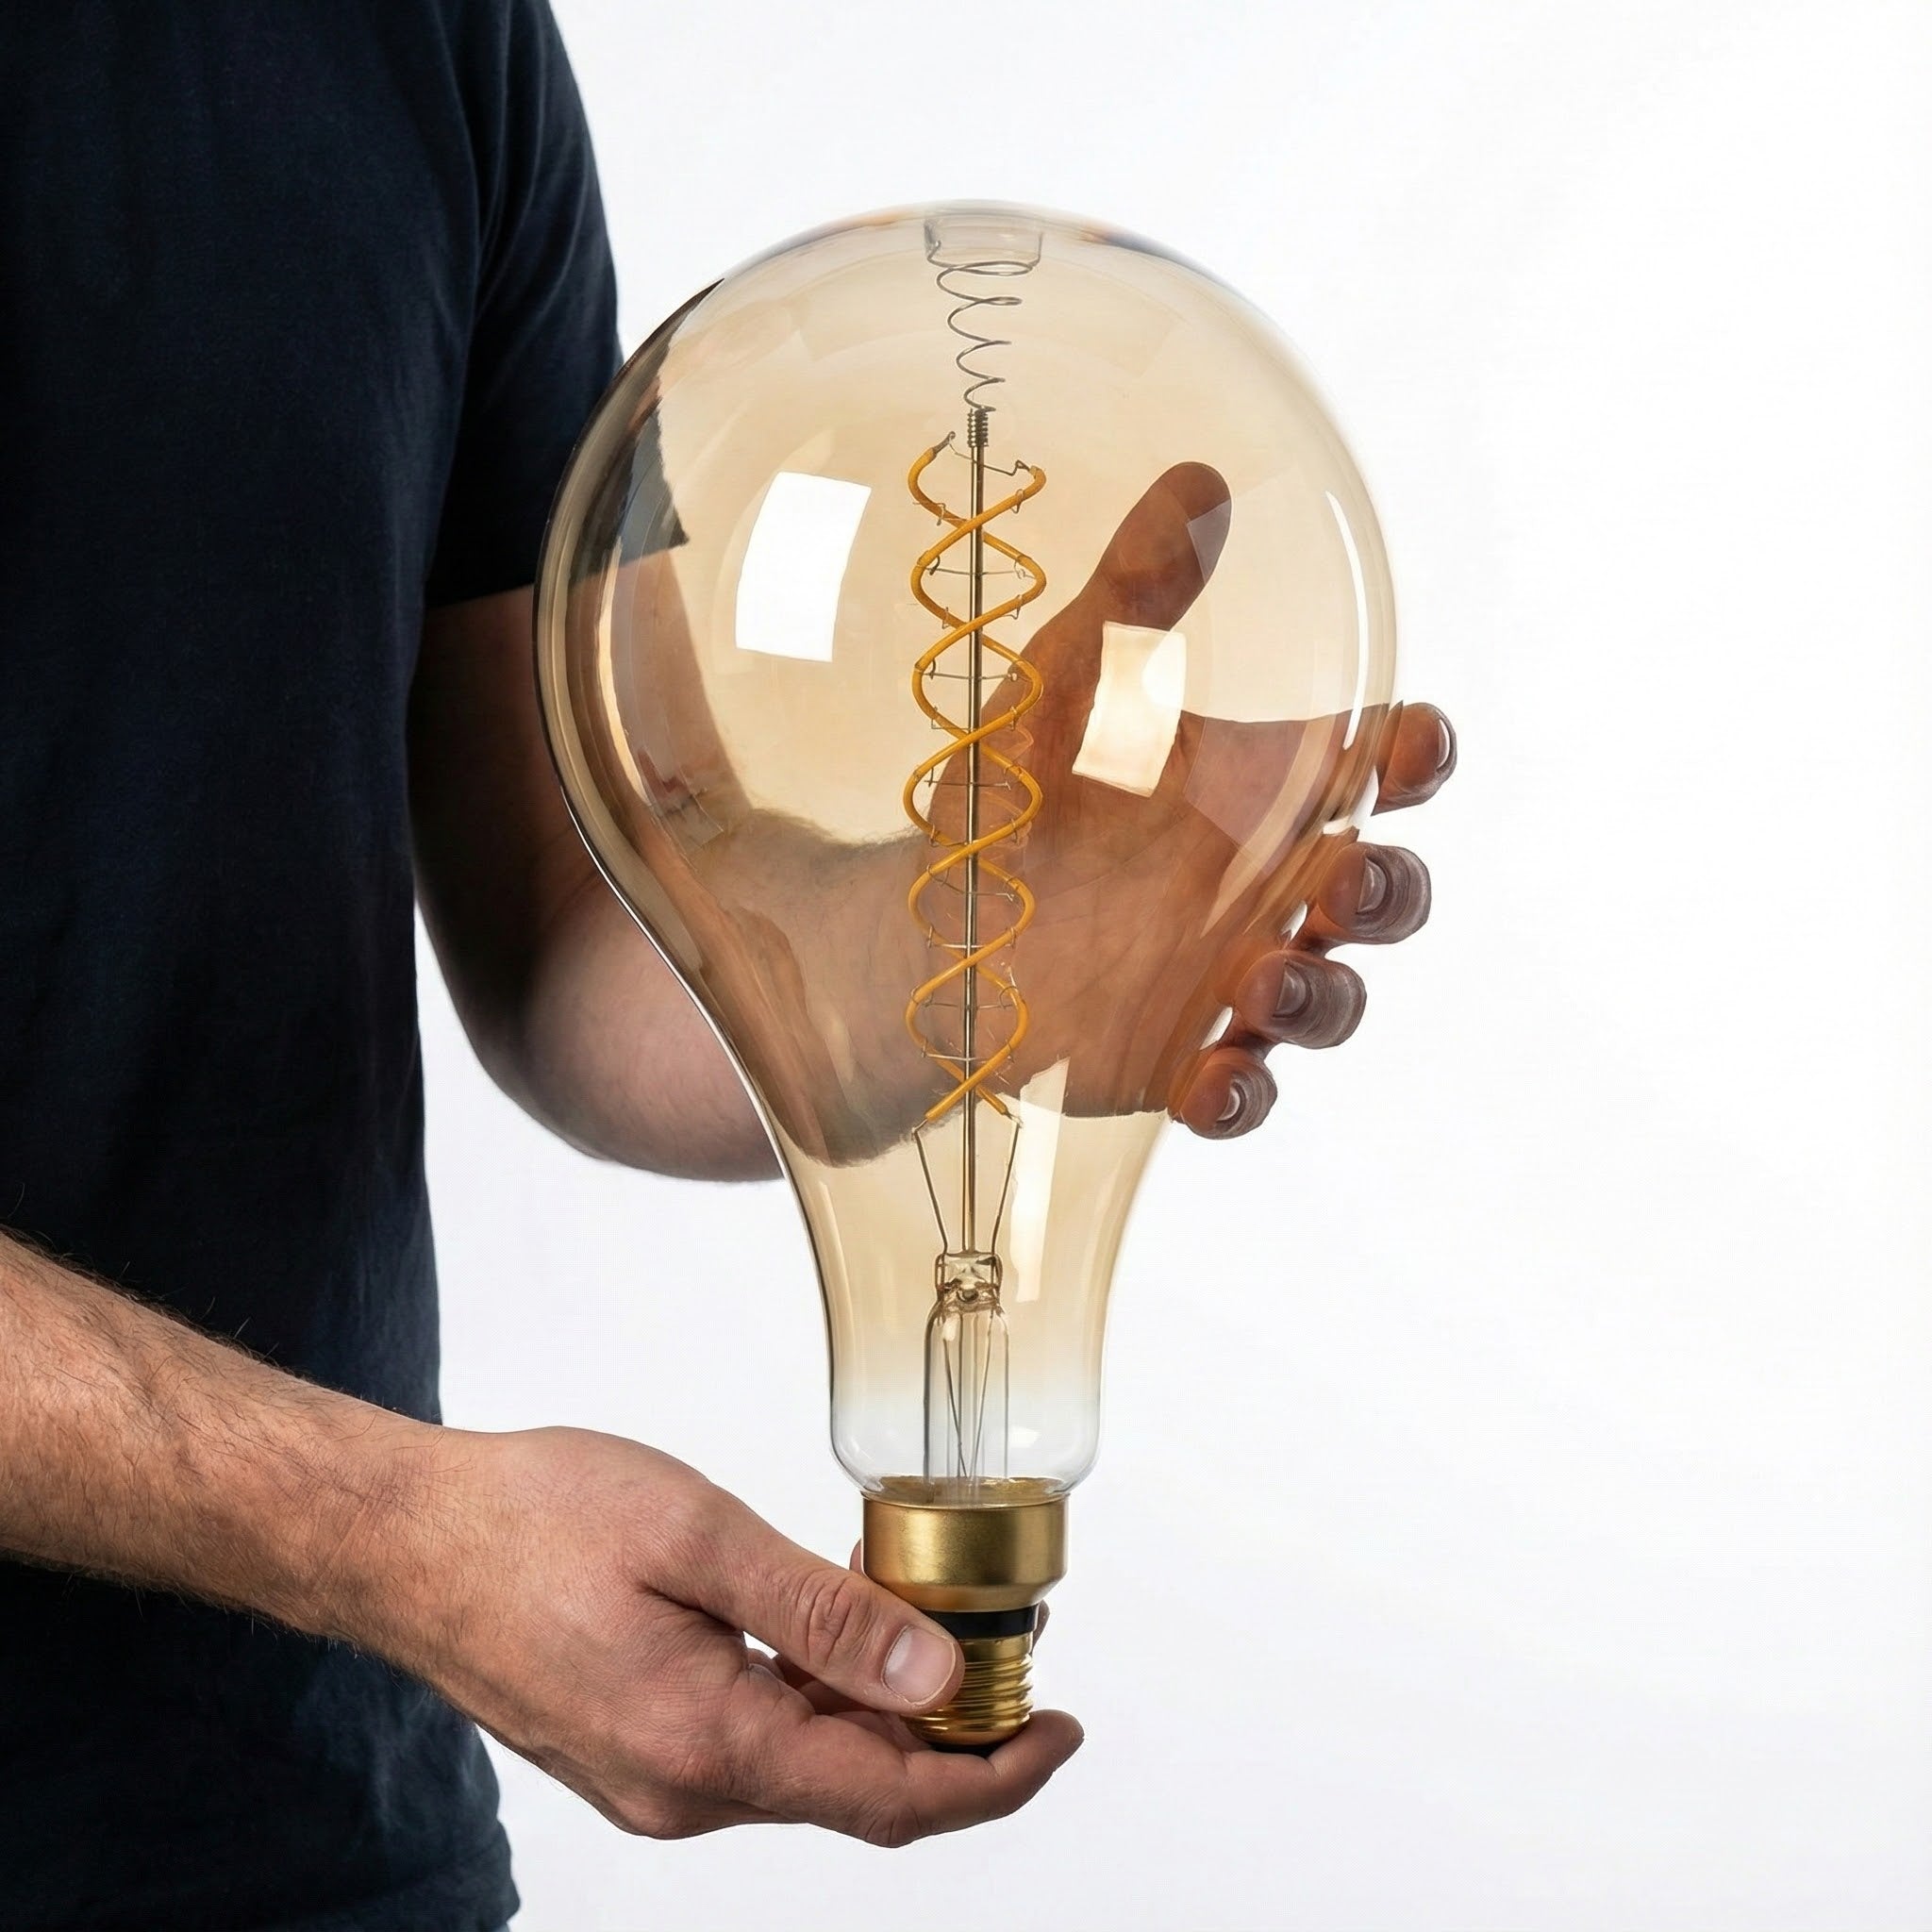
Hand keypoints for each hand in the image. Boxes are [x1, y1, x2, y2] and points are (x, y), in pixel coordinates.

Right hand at [393, 1427, 1081, 1842]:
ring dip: (880, 1711)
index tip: (1061, 1733)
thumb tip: (932, 1677)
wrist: (403, 1542)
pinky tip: (834, 1628)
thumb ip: (821, 1613)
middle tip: (1011, 1652)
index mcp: (705, 1746)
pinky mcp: (634, 1749)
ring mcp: (652, 1781)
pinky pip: (756, 1743)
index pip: (889, 1800)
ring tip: (930, 1619)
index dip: (993, 1778)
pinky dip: (816, 1697)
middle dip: (951, 1736)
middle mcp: (681, 1792)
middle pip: (858, 1791)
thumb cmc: (530, 1521)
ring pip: (807, 1766)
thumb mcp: (697, 1536)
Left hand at [574, 463, 1453, 1160]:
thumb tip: (1199, 478)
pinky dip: (1242, 1093)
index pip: (1380, 769)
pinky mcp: (1177, 1061)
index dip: (1417, 757)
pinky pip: (1242, 1092)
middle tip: (1343, 880)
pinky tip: (1211, 1079)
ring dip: (1323, 995)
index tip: (1410, 743)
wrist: (927, 924)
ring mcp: (1230, 984)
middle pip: (1384, 895)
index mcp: (1260, 794)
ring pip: (1331, 999)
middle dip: (1389, 891)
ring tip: (1266, 979)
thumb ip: (1133, 597)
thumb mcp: (1063, 688)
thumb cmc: (1013, 799)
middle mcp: (1267, 891)